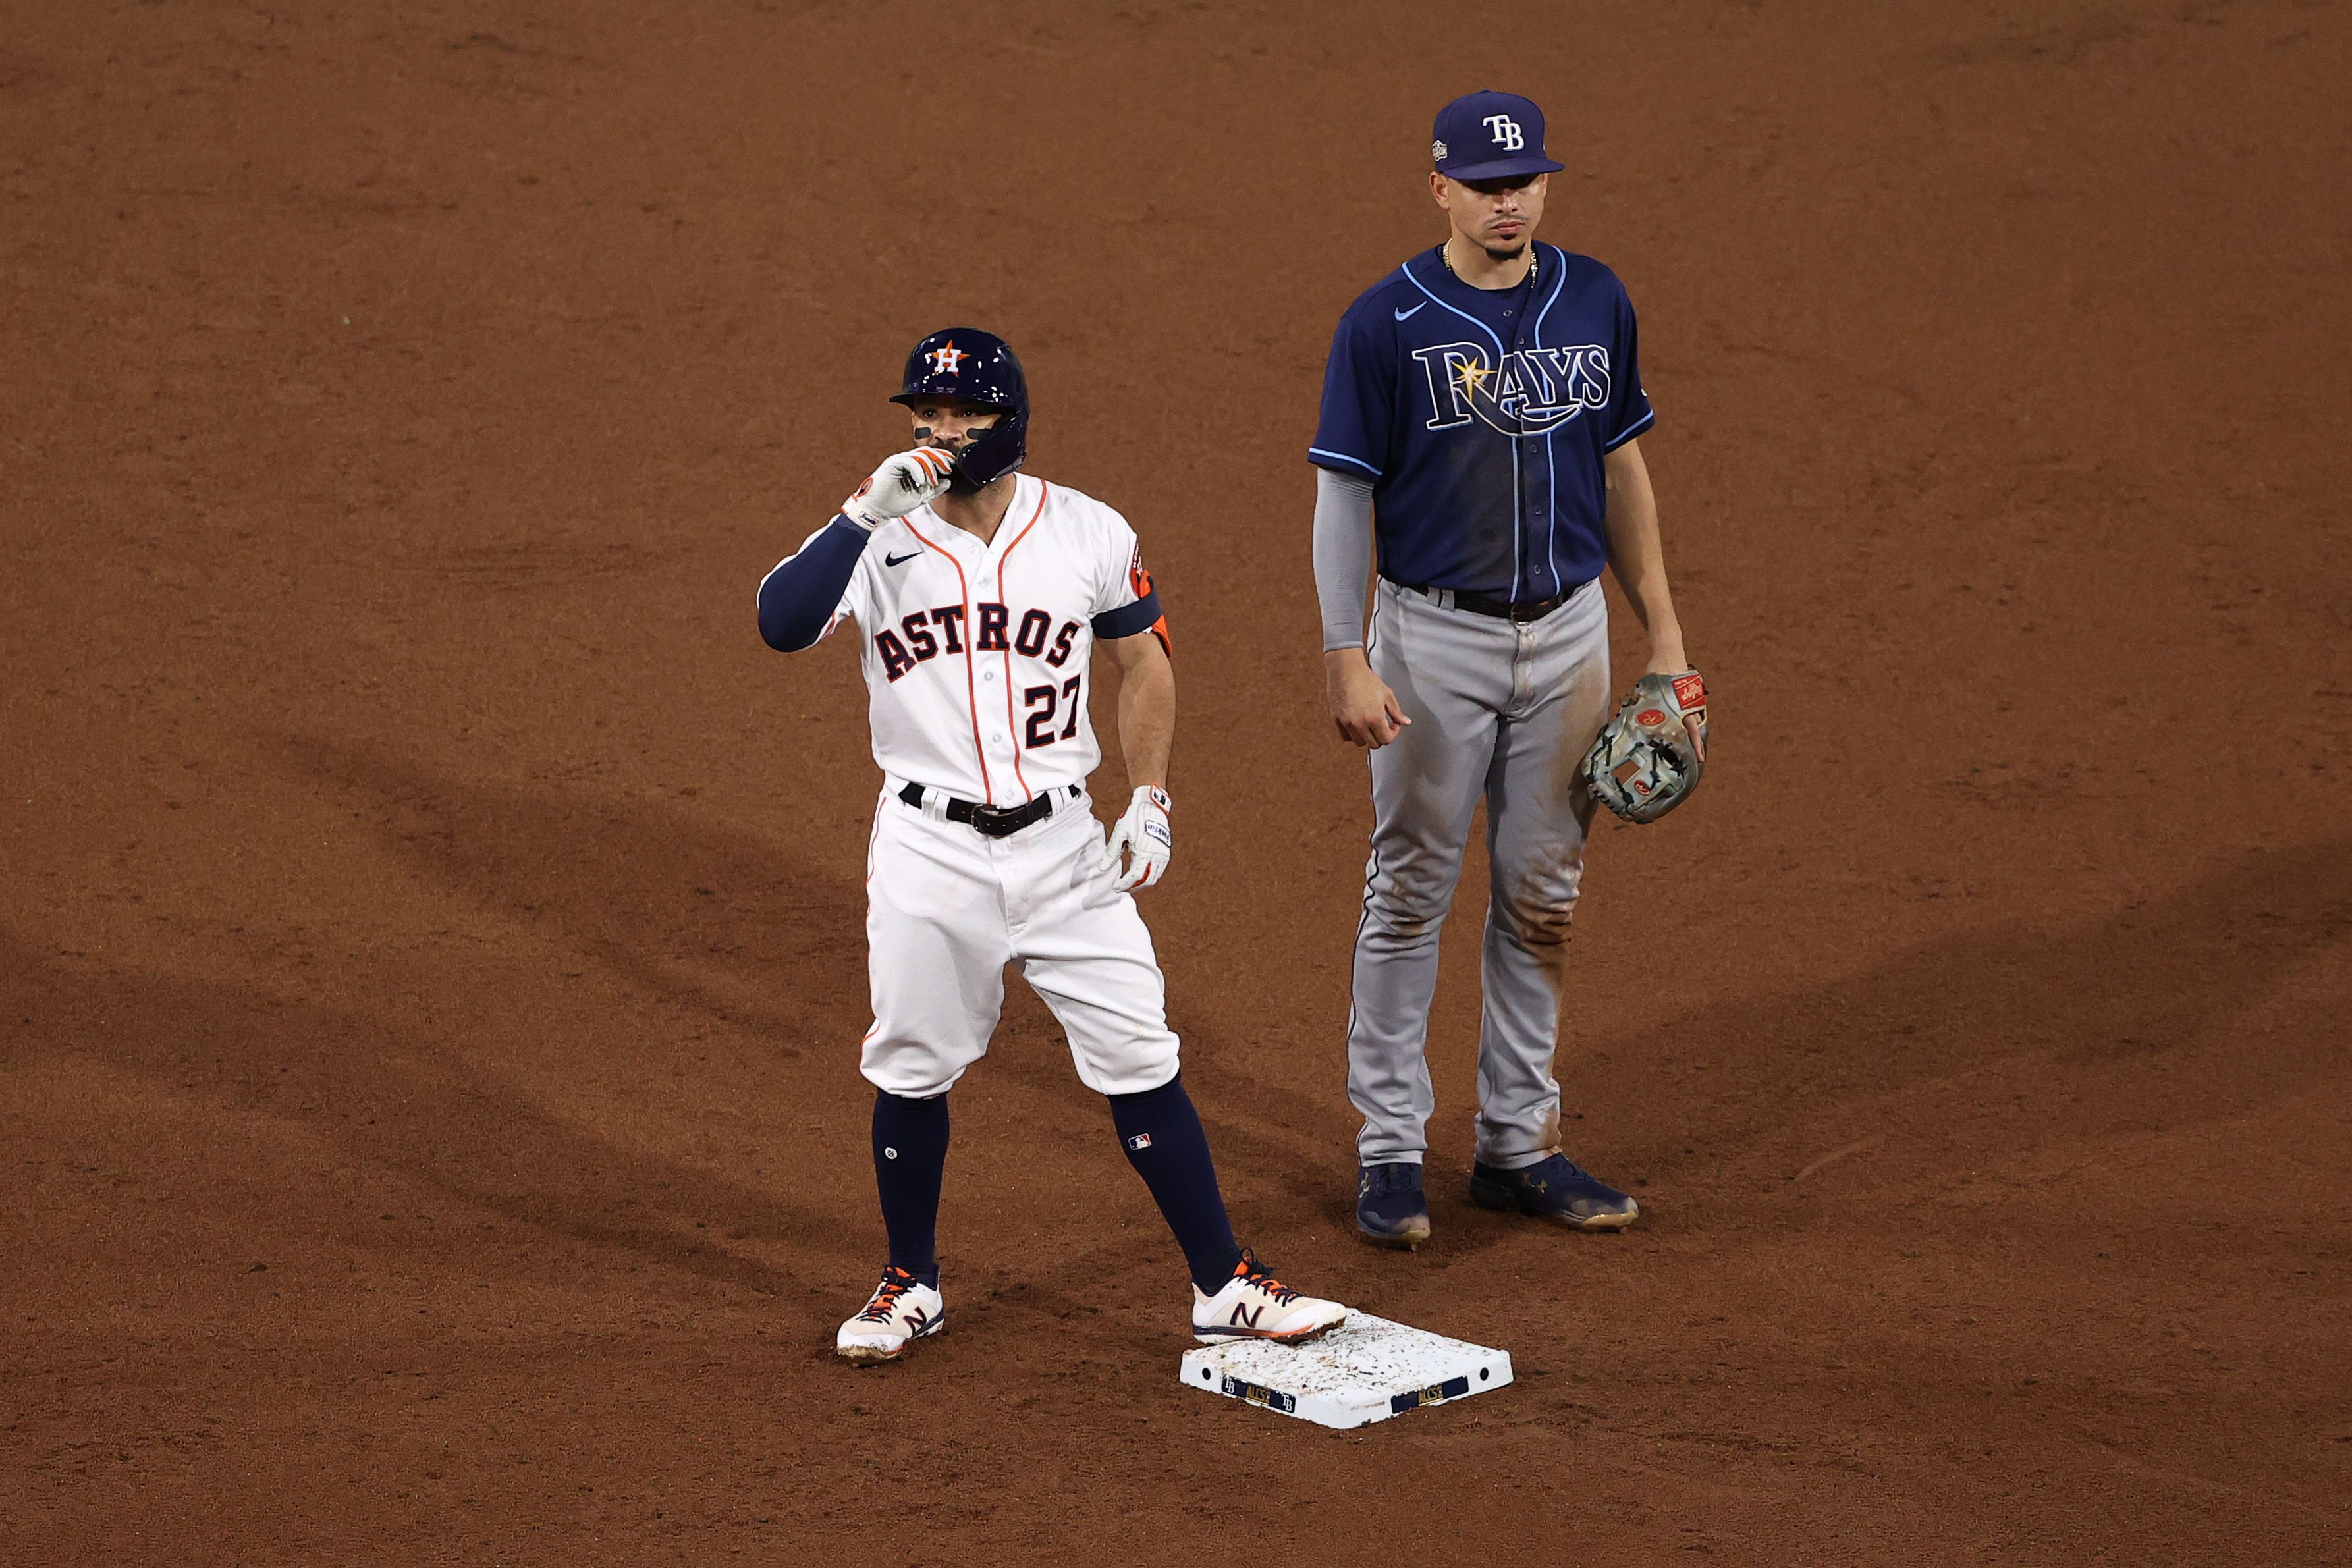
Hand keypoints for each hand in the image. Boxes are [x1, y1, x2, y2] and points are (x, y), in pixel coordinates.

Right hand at [842, 447, 957, 530]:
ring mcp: (898, 461)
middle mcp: (906, 461)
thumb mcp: (920, 497)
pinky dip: (918, 471)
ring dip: (930, 468)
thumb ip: (934, 489)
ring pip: (920, 455)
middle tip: (948, 469)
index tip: (953, 466)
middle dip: (941, 459)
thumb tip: (948, 481)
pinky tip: (921, 482)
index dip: (943, 458)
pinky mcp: (892, 463)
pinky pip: (910, 461)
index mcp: (912, 468)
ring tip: (931, 482)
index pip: (930, 457)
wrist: (875, 510)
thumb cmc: (893, 504)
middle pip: (927, 452)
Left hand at [1104, 785, 1172, 890]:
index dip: (1124, 885)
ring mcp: (1163, 856)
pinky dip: (1148, 877)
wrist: (1152, 806)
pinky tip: (1138, 874)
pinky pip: (1157, 872)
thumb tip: (1102, 868)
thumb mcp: (1120, 833)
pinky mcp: (1165, 853)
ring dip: (1141, 883)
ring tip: (1127, 882)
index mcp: (1145, 852)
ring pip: (1153, 879)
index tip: (1114, 887)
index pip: (1135, 877)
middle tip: (1119, 886)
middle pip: (1146, 882)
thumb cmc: (1134, 818)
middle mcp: (1157, 856)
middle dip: (1132, 887)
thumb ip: (1111, 852)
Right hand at [1325, 648, 1410, 747]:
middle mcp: (1360, 723)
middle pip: (1373, 744)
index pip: (1386, 740)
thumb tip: (1406, 722)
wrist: (1346, 670)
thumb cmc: (1366, 680)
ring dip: (1367, 737)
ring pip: (1359, 743)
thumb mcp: (1387, 695)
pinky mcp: (1337, 720)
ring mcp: (1347, 723)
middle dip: (1381, 737)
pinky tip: (1358, 725)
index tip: (1393, 726)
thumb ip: (1397, 712)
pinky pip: (1345, 736)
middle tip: (1383, 726)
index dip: (1393, 734)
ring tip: (1370, 725)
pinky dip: (1353, 734)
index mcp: (1374, 718)